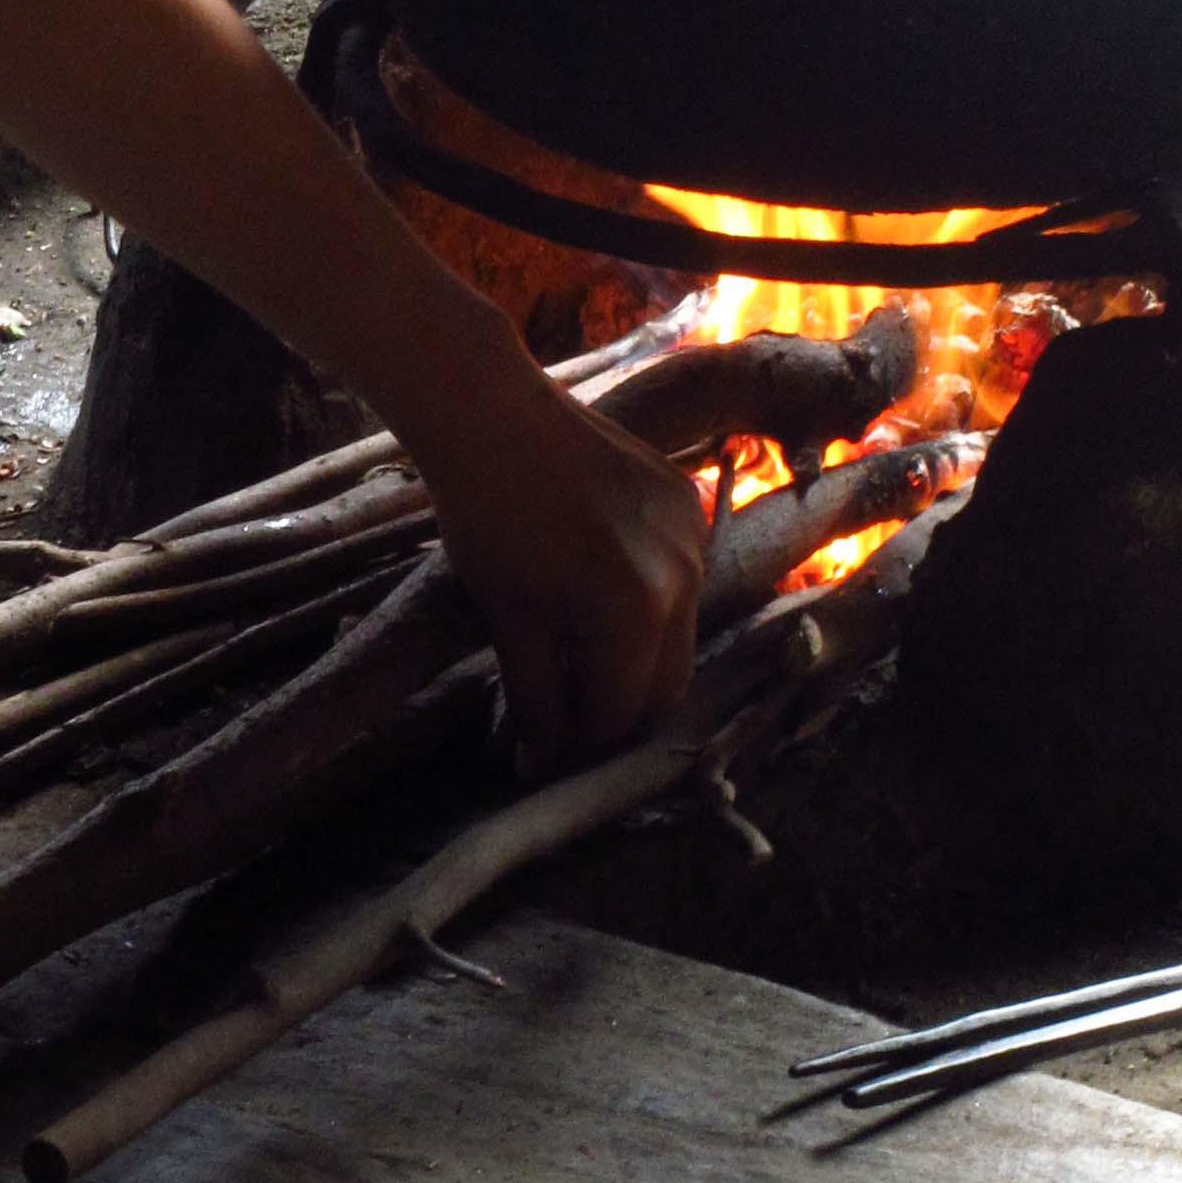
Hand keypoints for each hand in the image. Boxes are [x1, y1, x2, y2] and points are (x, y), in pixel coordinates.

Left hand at [419, 367, 706, 776]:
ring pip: (677, 638)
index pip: (619, 715)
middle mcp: (683, 579)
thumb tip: (542, 762)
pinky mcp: (689, 506)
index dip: (581, 752)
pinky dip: (647, 612)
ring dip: (634, 668)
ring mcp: (694, 538)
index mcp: (634, 614)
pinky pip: (679, 583)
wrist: (493, 415)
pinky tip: (600, 612)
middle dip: (616, 721)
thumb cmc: (487, 519)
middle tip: (567, 737)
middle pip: (664, 686)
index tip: (547, 767)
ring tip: (580, 678)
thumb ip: (536, 696)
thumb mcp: (509, 619)